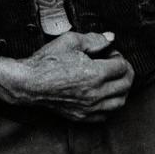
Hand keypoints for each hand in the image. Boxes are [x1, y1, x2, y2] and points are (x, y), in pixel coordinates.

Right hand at [0, 31, 133, 121]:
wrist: (29, 83)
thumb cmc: (48, 61)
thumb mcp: (71, 41)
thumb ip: (95, 39)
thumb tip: (111, 38)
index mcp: (95, 74)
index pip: (122, 67)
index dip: (119, 56)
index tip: (110, 52)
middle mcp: (95, 94)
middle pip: (125, 85)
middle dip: (125, 71)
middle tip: (115, 63)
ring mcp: (89, 107)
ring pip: (119, 102)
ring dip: (122, 89)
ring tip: (113, 79)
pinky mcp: (82, 116)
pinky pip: (106, 115)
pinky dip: (110, 104)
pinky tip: (103, 94)